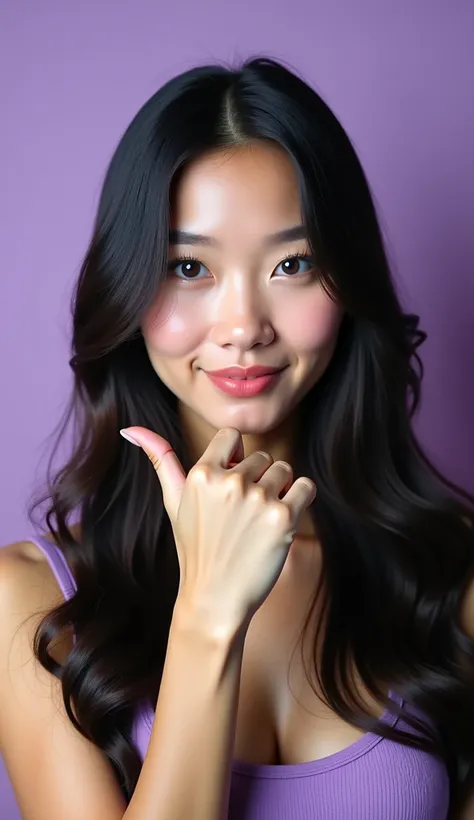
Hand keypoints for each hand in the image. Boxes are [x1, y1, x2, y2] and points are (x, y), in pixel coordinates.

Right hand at [120, 426, 316, 635]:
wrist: (215, 599)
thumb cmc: (195, 548)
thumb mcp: (173, 502)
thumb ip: (160, 459)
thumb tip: (131, 429)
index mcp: (202, 473)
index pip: (232, 435)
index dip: (236, 457)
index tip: (230, 485)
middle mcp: (230, 482)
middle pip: (262, 456)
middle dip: (258, 480)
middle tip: (242, 515)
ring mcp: (258, 499)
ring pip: (285, 470)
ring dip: (280, 490)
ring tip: (260, 520)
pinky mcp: (283, 517)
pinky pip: (306, 487)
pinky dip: (300, 499)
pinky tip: (282, 520)